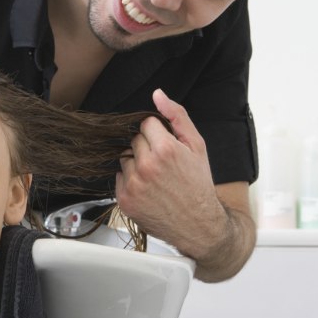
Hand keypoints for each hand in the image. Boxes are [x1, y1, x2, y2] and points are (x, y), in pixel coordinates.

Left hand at [115, 89, 225, 258]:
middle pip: (133, 141)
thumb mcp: (197, 146)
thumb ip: (177, 116)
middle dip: (146, 148)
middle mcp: (146, 167)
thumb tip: (157, 94)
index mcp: (165, 150)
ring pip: (124, 158)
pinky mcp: (125, 200)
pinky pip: (119, 178)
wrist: (198, 223)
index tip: (166, 146)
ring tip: (156, 178)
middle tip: (164, 164)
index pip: (145, 124)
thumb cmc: (198, 184)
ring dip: (136, 164)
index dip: (157, 134)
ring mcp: (133, 185)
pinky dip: (130, 181)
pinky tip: (148, 189)